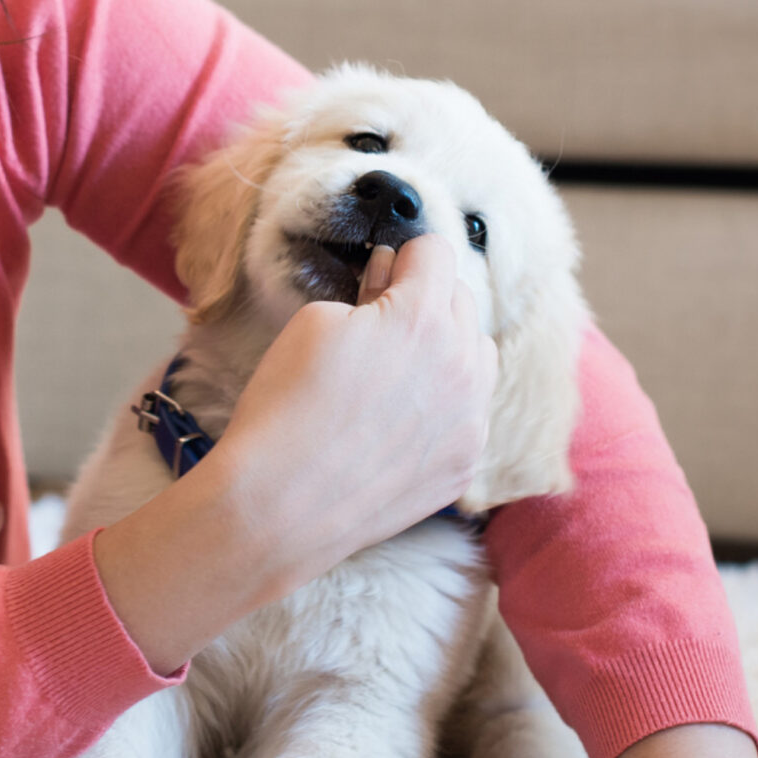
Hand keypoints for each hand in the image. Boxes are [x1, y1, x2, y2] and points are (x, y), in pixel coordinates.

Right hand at [208, 232, 497, 583]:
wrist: (280, 507)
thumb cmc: (286, 408)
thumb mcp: (314, 323)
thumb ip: (367, 292)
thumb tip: (390, 278)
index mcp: (424, 319)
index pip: (436, 251)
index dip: (403, 256)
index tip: (383, 273)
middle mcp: (464, 366)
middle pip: (462, 300)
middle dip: (425, 301)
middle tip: (377, 327)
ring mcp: (471, 420)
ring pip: (478, 356)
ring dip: (446, 350)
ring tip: (394, 374)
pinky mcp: (465, 464)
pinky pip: (469, 412)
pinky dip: (443, 406)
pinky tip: (396, 423)